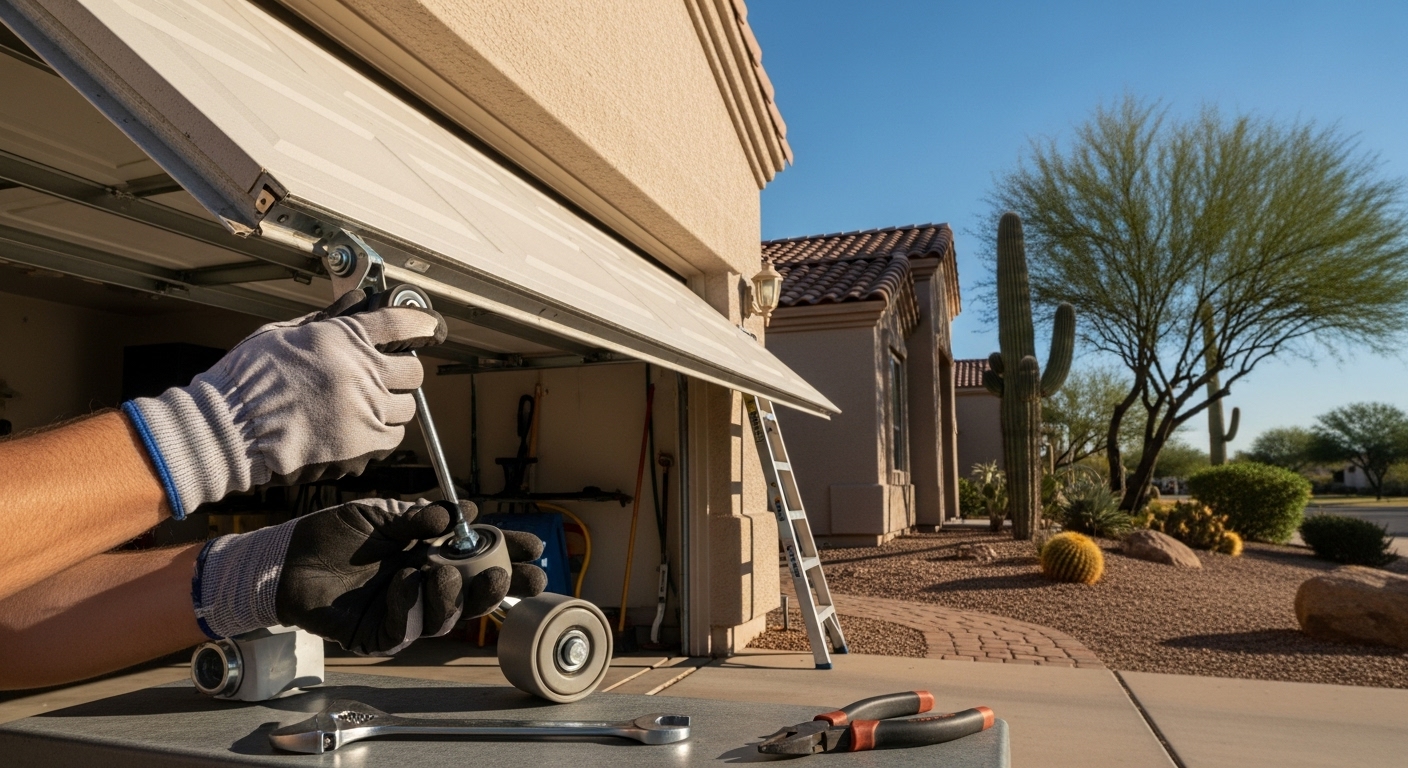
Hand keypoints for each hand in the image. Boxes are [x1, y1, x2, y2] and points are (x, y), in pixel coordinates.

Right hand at [121, 289, 446, 518]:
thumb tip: (356, 302)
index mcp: (341, 338)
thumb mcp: (283, 333)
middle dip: (403, 369)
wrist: (228, 429)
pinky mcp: (361, 444)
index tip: (428, 327)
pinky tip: (364, 426)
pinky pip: (394, 435)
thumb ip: (326, 319)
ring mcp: (363, 409)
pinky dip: (385, 431)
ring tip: (369, 403)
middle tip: (386, 372)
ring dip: (393, 403)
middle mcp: (359, 372)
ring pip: (407, 406)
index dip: (421, 323)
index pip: (400, 323)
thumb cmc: (246, 380)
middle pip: (412, 369)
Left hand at [193, 499, 546, 655]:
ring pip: (446, 618)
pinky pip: (406, 629)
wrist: (286, 554)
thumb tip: (465, 515)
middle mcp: (422, 588)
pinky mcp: (376, 634)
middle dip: (500, 587)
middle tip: (515, 574)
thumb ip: (421, 517)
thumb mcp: (384, 514)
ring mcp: (401, 613)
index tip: (532, 547)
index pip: (478, 560)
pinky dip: (412, 605)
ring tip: (443, 570)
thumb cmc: (334, 533)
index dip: (507, 555)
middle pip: (474, 597)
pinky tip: (408, 581)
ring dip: (455, 596)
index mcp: (430, 557)